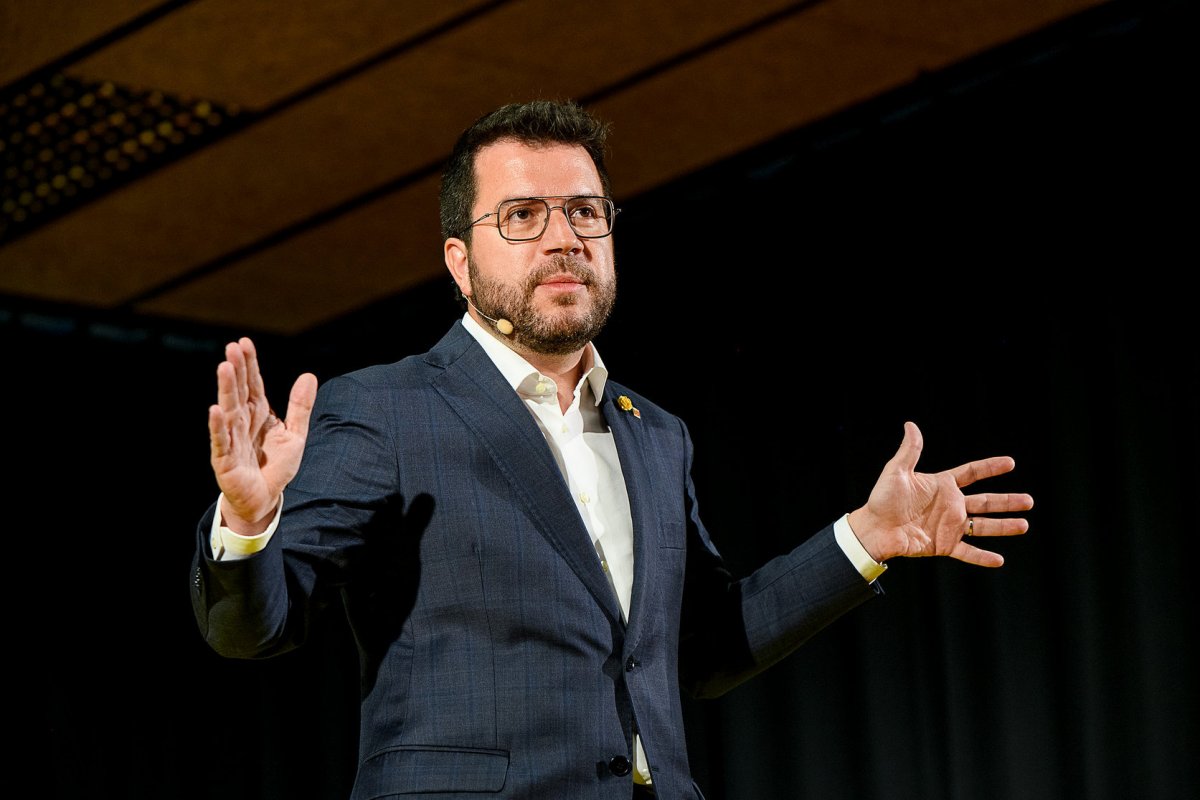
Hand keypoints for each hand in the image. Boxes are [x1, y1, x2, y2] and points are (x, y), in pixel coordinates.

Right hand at [207, 337, 316, 533]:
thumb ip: (300, 406)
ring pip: (229, 411)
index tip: (244, 342)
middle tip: (232, 347)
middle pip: (239, 392)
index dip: (249, 365)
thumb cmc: (275, 466)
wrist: (265, 498)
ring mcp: (232, 440)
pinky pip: (221, 441)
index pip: (253, 384)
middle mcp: (242, 423)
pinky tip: (215, 409)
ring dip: (226, 389)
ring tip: (224, 367)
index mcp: (258, 414)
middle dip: (236, 370)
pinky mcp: (225, 460)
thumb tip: (309, 375)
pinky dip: (217, 426)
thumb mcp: (295, 434)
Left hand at [848, 421, 1032, 566]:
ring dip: (1003, 526)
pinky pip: (967, 551)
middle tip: (1029, 500)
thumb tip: (911, 425)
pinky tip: (999, 559)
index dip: (990, 467)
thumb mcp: (896, 472)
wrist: (874, 529)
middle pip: (985, 501)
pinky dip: (983, 557)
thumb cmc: (882, 499)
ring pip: (983, 526)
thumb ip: (909, 451)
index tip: (1010, 463)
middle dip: (1007, 501)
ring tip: (1024, 525)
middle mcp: (950, 505)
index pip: (971, 473)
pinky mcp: (943, 545)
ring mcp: (949, 526)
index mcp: (942, 486)